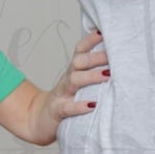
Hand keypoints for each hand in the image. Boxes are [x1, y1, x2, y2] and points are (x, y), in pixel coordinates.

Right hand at [0, 26, 108, 147]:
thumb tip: (116, 61)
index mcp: (72, 72)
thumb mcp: (77, 85)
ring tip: (108, 75)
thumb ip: (91, 73)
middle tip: (113, 54)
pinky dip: (80, 106)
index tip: (103, 32)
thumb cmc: (65, 102)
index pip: (80, 51)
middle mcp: (67, 80)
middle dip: (96, 56)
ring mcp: (61, 95)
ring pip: (74, 80)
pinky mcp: (57, 112)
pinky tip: (93, 105)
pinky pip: (68, 107)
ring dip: (91, 76)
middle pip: (79, 62)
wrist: (38, 121)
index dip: (90, 40)